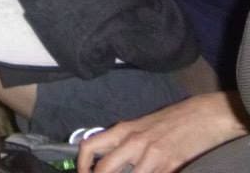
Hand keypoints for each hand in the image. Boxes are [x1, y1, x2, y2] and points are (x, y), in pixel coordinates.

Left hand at [76, 93, 248, 172]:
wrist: (202, 116)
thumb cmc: (170, 121)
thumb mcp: (139, 126)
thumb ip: (122, 141)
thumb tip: (105, 158)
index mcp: (123, 130)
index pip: (89, 146)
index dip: (82, 165)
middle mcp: (133, 142)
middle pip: (104, 169)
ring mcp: (151, 156)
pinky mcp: (169, 166)